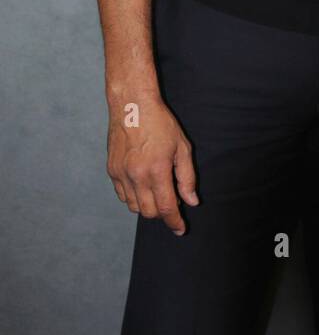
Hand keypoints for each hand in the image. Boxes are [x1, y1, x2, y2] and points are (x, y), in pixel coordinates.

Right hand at [106, 92, 198, 234]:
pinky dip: (134, 198)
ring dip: (147, 207)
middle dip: (162, 214)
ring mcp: (121, 174)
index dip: (174, 222)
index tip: (180, 229)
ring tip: (158, 193)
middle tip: (172, 204)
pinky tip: (143, 187)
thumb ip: (187, 177)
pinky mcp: (111, 170)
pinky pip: (122, 195)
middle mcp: (136, 176)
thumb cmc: (160, 123)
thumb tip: (191, 201)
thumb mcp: (182, 147)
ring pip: (134, 207)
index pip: (166, 208)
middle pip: (148, 212)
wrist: (132, 106)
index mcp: (156, 170)